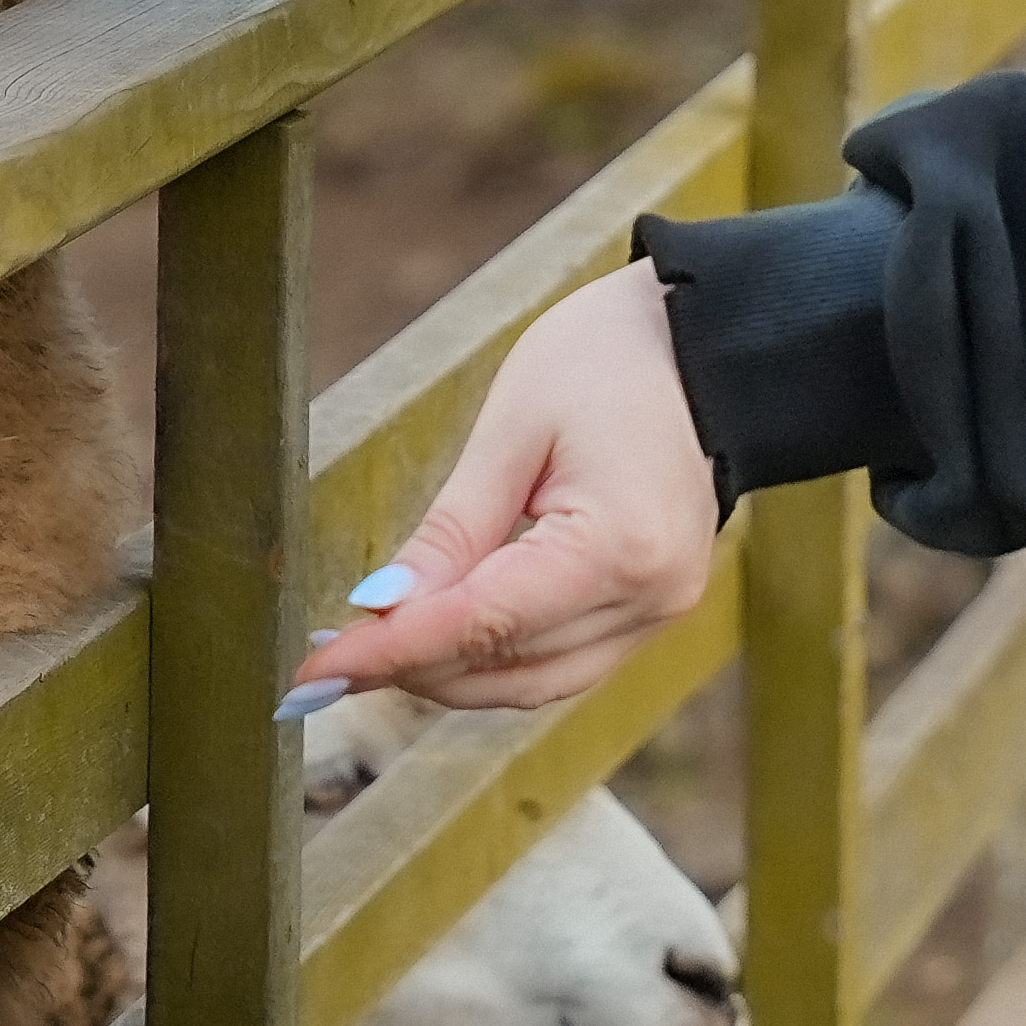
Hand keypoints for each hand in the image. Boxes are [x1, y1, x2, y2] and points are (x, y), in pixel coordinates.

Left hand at [285, 266, 717, 713]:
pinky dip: (495, 659)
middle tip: (323, 661)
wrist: (709, 341)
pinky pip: (561, 663)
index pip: (481, 625)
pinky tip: (438, 638)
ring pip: (531, 684)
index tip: (316, 669)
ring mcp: (657, 612)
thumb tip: (382, 604)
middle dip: (410, 669)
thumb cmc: (611, 358)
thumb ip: (451, 531)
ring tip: (370, 652)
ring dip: (448, 674)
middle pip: (505, 669)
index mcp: (617, 547)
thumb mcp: (514, 428)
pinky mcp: (650, 610)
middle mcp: (648, 599)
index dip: (391, 651)